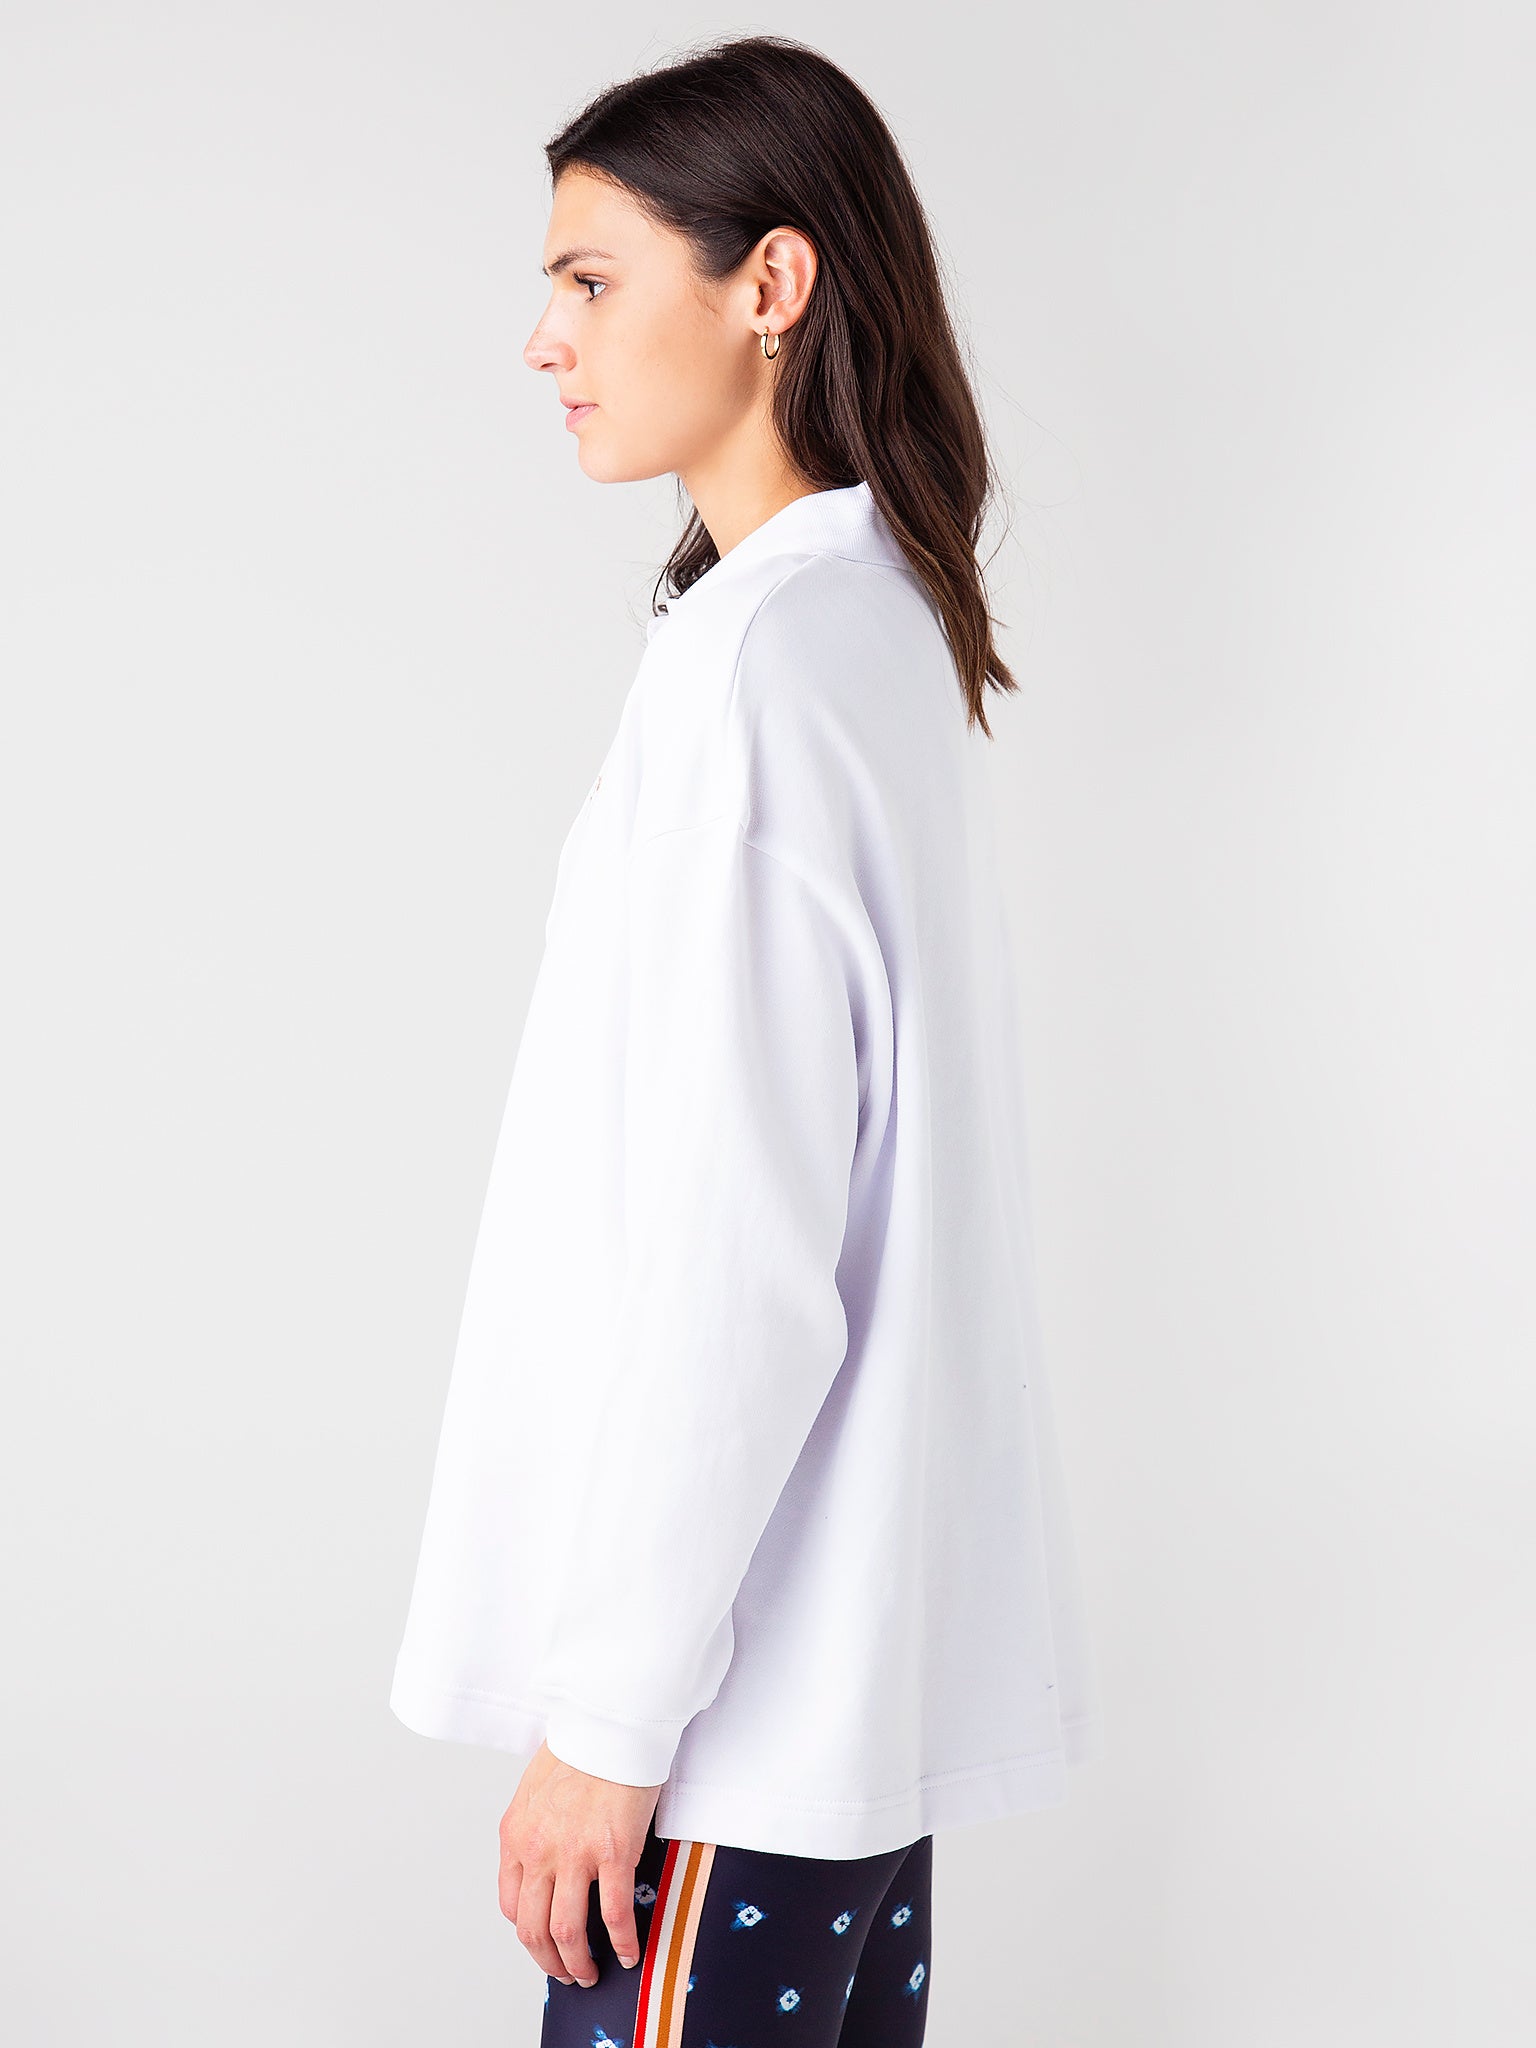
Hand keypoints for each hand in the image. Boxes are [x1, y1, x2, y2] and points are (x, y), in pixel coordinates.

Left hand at [498, 1739, 661, 1987]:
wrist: (611, 1721)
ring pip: (567, 1931)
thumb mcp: (534, 1788)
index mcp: (515, 1834)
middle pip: (532, 1928)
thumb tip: (544, 1858)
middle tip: (566, 1972)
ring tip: (592, 1973)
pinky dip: (622, 1942)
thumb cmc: (580, 1745)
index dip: (528, 1932)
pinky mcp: (613, 1853)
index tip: (543, 1942)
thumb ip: (534, 1827)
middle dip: (548, 1961)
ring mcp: (575, 1854)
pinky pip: (614, 1915)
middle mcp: (538, 1850)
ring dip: (578, 1962)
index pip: (511, 1904)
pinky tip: (629, 1952)